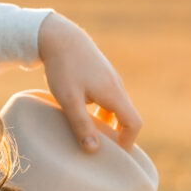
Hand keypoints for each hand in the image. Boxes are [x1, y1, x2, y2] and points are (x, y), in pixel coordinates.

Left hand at [38, 12, 141, 151]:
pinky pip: (105, 95)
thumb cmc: (62, 67)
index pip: (133, 123)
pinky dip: (99, 108)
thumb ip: (81, 124)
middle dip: (117, 133)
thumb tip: (93, 150)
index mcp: (114, 93)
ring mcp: (108, 77)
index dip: (128, 141)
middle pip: (125, 115)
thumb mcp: (68, 98)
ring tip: (89, 132)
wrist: (57, 35)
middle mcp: (116, 85)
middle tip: (102, 148)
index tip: (116, 155)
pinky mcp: (98, 71)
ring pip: (114, 104)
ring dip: (106, 120)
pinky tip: (80, 110)